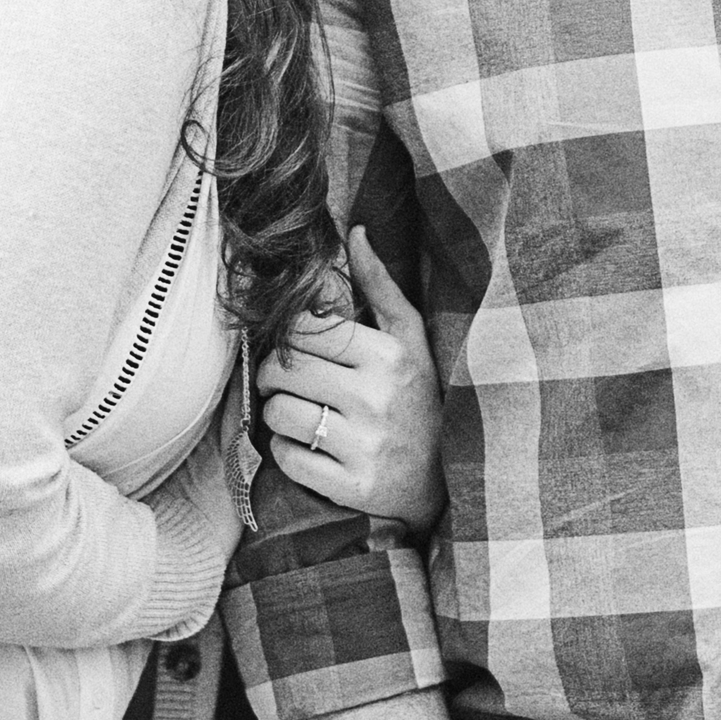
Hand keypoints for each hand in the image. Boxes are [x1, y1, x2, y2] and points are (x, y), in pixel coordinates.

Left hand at [256, 230, 442, 526]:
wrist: (445, 479)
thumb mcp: (410, 337)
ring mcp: (363, 446)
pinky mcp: (350, 487)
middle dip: (275, 374)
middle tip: (291, 381)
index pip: (304, 329)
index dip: (288, 335)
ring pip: (278, 413)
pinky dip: (288, 452)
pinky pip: (287, 458)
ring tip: (301, 413)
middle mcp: (375, 398)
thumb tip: (355, 231)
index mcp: (387, 354)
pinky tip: (311, 447)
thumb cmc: (419, 396)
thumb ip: (380, 284)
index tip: (298, 347)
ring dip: (278, 413)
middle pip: (283, 369)